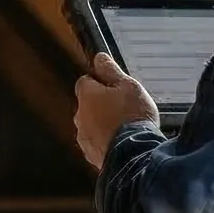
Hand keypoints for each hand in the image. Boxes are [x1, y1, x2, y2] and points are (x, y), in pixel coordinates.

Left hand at [73, 53, 157, 170]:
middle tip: (124, 108)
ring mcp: (84, 137)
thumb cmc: (132, 117)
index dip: (100, 82)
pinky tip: (122, 142)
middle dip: (102, 105)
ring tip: (125, 127)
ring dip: (103, 124)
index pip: (85, 81)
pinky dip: (106, 141)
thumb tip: (99, 58)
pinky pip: (97, 143)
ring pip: (91, 125)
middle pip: (88, 104)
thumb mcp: (128, 86)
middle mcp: (80, 116)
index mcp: (86, 95)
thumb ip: (111, 71)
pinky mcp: (90, 154)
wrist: (133, 155)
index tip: (114, 86)